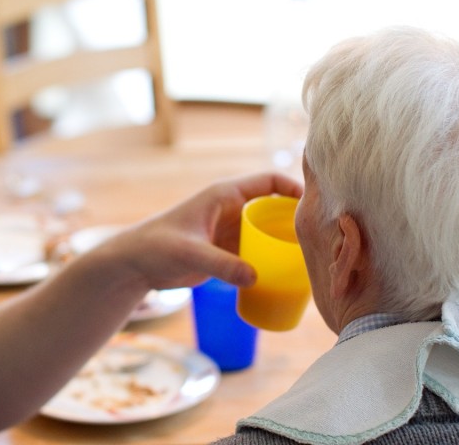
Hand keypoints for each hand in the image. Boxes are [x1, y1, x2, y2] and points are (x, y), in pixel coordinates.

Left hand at [92, 172, 302, 291]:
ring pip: (269, 231)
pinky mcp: (227, 251)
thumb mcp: (189, 253)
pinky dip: (273, 260)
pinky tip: (288, 276)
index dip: (294, 188)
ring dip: (287, 242)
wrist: (135, 264)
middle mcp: (232, 209)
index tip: (316, 203)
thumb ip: (221, 265)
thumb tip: (255, 277)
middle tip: (323, 238)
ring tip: (313, 259)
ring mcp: (231, 230)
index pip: (268, 181)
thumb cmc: (156, 247)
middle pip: (275, 207)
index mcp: (224, 195)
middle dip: (297, 219)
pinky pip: (258, 252)